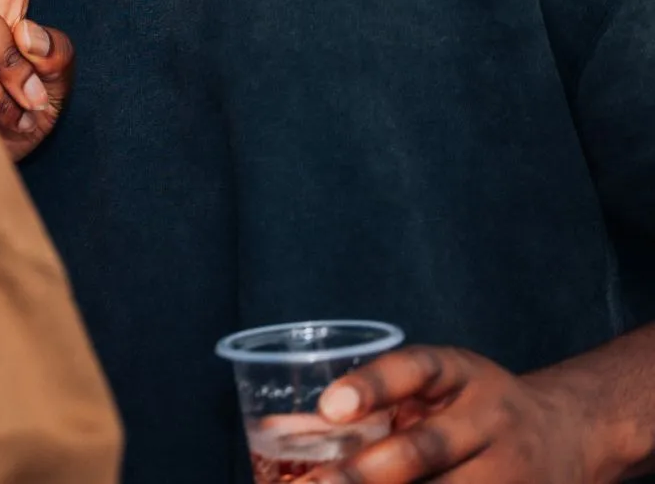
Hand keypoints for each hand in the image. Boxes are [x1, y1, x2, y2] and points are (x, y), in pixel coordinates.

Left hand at [306, 345, 596, 482]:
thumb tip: (276, 431)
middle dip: (366, 473)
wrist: (565, 433)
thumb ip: (373, 402)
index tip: (329, 409)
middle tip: (319, 483)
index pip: (415, 369)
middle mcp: (490, 416)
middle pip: (425, 449)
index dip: (372, 387)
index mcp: (461, 373)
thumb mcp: (434, 385)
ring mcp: (512, 467)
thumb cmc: (467, 407)